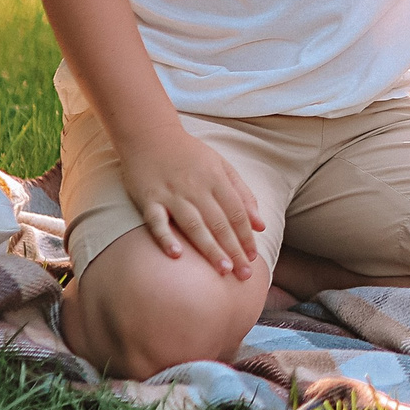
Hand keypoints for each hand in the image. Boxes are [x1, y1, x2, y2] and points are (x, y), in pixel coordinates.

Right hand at [117, 128, 265, 279]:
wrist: (150, 135)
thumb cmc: (189, 154)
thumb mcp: (221, 166)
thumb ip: (242, 194)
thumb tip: (260, 225)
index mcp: (216, 180)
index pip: (236, 213)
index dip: (246, 236)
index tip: (253, 257)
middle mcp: (196, 188)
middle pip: (219, 223)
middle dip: (234, 250)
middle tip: (244, 274)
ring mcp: (171, 194)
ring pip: (194, 225)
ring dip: (209, 248)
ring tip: (223, 269)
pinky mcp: (148, 199)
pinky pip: (157, 221)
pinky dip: (166, 238)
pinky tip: (177, 255)